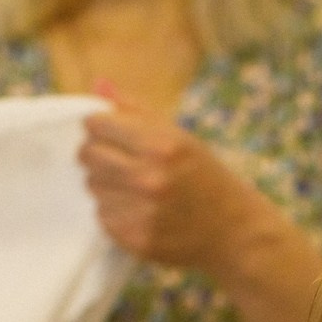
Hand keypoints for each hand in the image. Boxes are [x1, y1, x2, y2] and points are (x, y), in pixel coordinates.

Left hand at [80, 92, 253, 276]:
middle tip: (122, 162)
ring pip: (92, 186)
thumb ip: (136, 111)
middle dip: (99, 155)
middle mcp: (149, 179)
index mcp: (161, 145)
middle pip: (87, 155)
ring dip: (108, 185)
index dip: (100, 127)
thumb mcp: (179, 136)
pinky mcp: (136, 239)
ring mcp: (142, 212)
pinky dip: (116, 212)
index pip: (95, 125)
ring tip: (136, 189)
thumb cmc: (204, 176)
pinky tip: (140, 211)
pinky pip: (103, 216)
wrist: (233, 230)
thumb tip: (98, 83)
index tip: (111, 134)